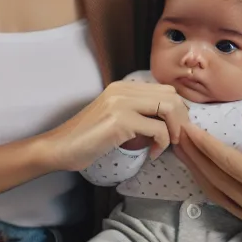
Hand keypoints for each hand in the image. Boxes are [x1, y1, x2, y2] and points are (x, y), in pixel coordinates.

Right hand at [41, 81, 189, 171]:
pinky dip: (162, 143)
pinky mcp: (120, 121)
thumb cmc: (86, 138)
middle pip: (171, 95)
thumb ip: (137, 112)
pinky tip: (152, 153)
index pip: (164, 89)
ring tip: (167, 145)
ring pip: (168, 108)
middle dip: (181, 118)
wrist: (60, 148)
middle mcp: (123, 90)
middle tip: (176, 138)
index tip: (176, 128)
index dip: (178, 109)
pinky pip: (158, 129)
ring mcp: (122, 103)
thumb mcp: (115, 118)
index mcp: (123, 87)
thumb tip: (168, 120)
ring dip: (174, 130)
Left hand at [172, 107, 241, 238]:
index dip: (205, 146)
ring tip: (186, 153)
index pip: (228, 166)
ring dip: (203, 175)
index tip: (186, 127)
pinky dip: (221, 188)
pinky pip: (238, 207)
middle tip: (176, 136)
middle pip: (219, 185)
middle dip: (195, 160)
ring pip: (225, 199)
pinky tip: (211, 174)